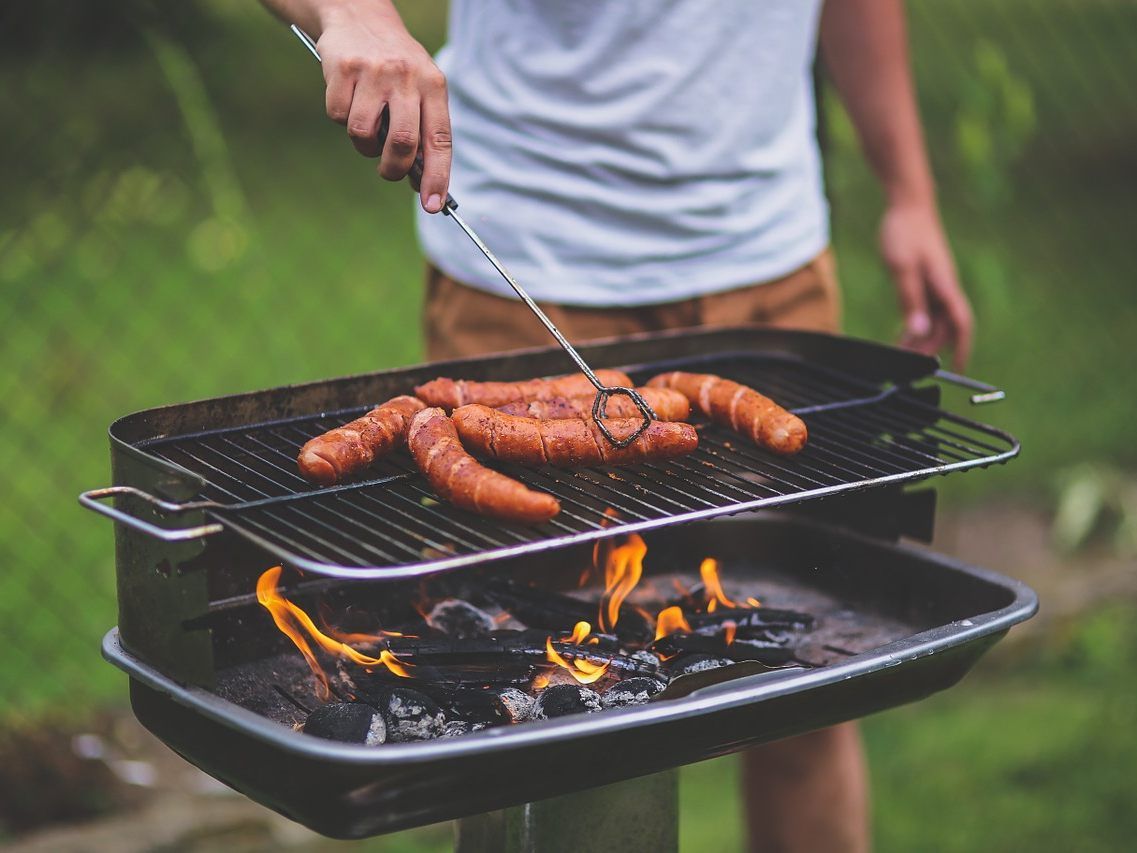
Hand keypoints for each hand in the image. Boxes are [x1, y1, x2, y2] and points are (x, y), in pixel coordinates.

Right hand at [317, 3, 450, 211]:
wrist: (359, 15)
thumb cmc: (395, 66)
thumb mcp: (419, 88)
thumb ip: (423, 130)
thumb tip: (420, 182)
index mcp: (434, 85)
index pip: (440, 140)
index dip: (437, 177)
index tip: (432, 205)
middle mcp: (407, 77)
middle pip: (402, 144)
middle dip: (393, 169)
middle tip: (388, 171)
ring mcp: (374, 72)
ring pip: (364, 134)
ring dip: (363, 144)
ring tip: (367, 125)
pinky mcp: (343, 68)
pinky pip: (338, 116)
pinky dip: (340, 117)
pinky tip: (348, 97)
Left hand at [879, 201, 972, 369]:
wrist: (908, 205)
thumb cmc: (905, 232)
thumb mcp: (902, 268)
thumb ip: (910, 300)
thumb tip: (919, 331)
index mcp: (945, 286)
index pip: (961, 324)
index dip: (962, 348)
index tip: (957, 370)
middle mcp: (945, 288)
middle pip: (945, 328)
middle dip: (930, 349)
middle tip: (907, 365)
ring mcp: (937, 284)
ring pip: (934, 321)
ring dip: (921, 339)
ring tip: (900, 354)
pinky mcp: (928, 280)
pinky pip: (926, 310)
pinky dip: (916, 325)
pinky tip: (902, 335)